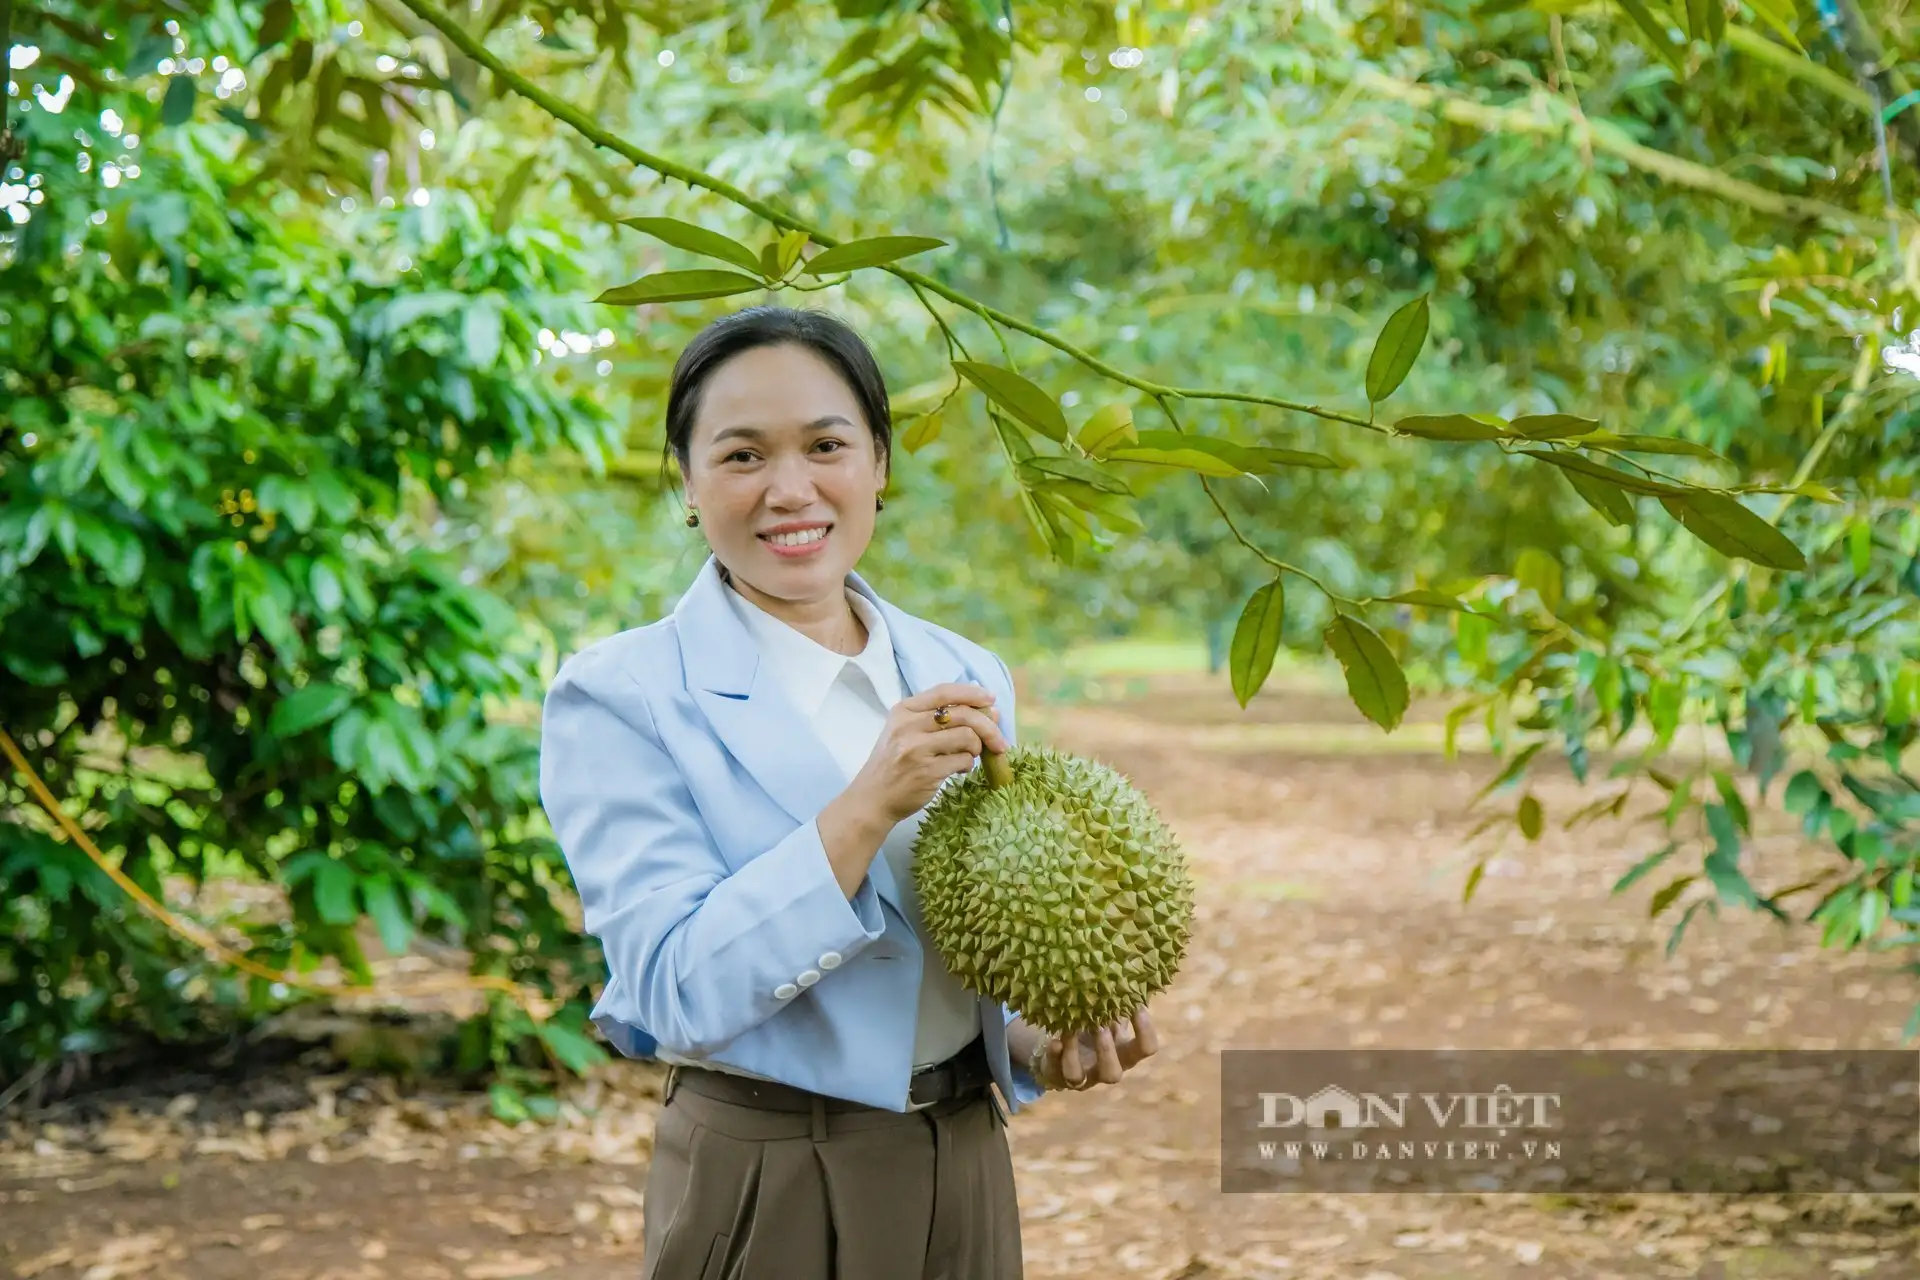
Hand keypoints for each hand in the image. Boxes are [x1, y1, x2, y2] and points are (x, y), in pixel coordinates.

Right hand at [850, 682, 1007, 824]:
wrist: (872, 798)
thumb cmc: (893, 763)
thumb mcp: (904, 731)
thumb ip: (938, 718)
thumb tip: (989, 712)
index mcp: (903, 710)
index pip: (944, 692)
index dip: (972, 693)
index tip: (991, 699)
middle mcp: (908, 726)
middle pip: (963, 714)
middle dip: (988, 727)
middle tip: (999, 741)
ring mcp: (916, 749)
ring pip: (967, 737)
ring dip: (977, 748)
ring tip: (969, 755)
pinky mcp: (927, 772)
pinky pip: (963, 761)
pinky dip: (967, 765)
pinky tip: (958, 769)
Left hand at [1036, 1008, 1158, 1093]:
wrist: (1064, 1051)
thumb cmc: (1095, 1029)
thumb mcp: (1110, 1017)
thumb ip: (1120, 1002)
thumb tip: (1133, 972)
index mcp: (1124, 1053)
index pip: (1145, 1049)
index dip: (1145, 1030)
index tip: (1136, 1006)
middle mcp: (1104, 1069)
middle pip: (1113, 1074)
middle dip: (1106, 1050)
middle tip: (1100, 1025)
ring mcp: (1079, 1076)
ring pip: (1078, 1077)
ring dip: (1074, 1053)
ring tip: (1070, 1030)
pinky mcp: (1056, 1075)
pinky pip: (1053, 1071)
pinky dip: (1054, 1056)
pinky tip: (1054, 1041)